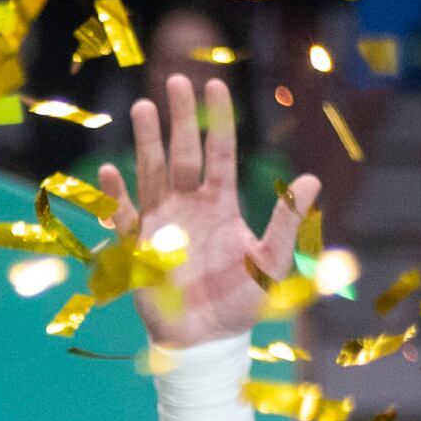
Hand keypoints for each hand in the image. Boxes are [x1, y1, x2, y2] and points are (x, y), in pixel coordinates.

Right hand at [96, 72, 320, 353]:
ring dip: (147, 143)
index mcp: (221, 203)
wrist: (207, 339)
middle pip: (182, 153)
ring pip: (152, 173)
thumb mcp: (274, 261)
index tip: (213, 86)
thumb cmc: (242, 301)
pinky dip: (115, 196)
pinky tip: (109, 173)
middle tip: (174, 81)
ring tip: (143, 109)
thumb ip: (287, 221)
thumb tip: (310, 180)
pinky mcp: (138, 248)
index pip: (219, 152)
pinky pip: (123, 217)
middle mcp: (189, 206)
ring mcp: (161, 223)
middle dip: (178, 119)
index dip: (216, 120)